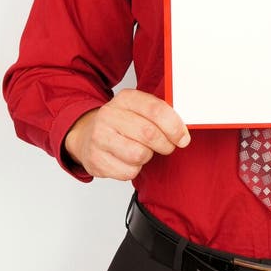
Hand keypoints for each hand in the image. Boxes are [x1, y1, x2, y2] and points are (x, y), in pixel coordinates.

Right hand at [64, 89, 189, 179]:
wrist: (87, 136)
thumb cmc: (121, 123)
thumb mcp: (138, 109)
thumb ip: (160, 114)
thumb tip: (183, 129)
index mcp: (125, 98)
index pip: (156, 110)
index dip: (175, 126)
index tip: (183, 137)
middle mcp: (109, 115)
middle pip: (149, 134)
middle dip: (166, 144)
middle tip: (168, 146)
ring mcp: (99, 138)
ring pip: (139, 155)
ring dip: (148, 157)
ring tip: (143, 151)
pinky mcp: (95, 160)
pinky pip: (128, 172)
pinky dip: (134, 170)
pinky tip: (128, 160)